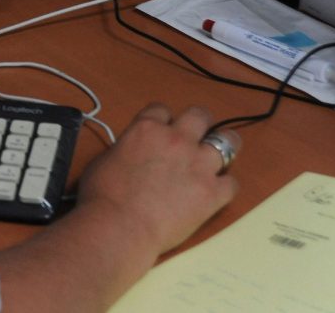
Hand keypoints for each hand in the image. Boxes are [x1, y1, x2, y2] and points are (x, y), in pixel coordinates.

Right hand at [76, 103, 239, 256]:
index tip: (162, 131)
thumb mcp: (106, 158)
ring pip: (228, 141)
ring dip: (223, 148)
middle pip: (200, 116)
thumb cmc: (102, 195)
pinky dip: (225, 186)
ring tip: (217, 160)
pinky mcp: (213, 192)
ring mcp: (198, 164)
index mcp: (146, 129)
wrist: (120, 226)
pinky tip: (214, 193)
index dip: (163, 120)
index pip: (162, 109)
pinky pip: (232, 183)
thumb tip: (132, 154)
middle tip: (195, 139)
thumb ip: (126, 148)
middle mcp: (176, 139)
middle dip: (199, 124)